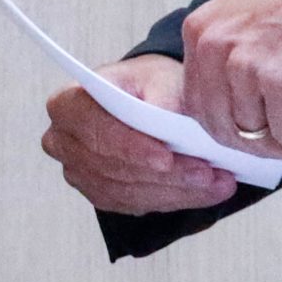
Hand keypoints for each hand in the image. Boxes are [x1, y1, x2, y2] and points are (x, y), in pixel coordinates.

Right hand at [41, 54, 239, 215]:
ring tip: (217, 184)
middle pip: (114, 167)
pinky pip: (136, 203)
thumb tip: (169, 120)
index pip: (95, 129)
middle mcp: (64, 141)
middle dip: (165, 174)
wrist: (147, 97)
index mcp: (68, 103)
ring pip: (129, 190)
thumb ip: (161, 97)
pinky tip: (204, 192)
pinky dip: (173, 199)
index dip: (131, 147)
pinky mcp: (100, 193)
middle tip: (208, 174)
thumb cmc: (149, 82)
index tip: (166, 159)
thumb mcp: (159, 77)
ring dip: (176, 191)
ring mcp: (79, 172)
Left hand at [180, 0, 281, 162]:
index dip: (222, 127)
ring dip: (280, 149)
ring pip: (253, 135)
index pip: (195, 103)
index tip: (248, 136)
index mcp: (199, 30)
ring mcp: (246, 65)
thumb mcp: (244, 17)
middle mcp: (214, 47)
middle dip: (250, 145)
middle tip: (278, 149)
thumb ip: (224, 57)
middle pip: (219, 124)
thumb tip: (226, 113)